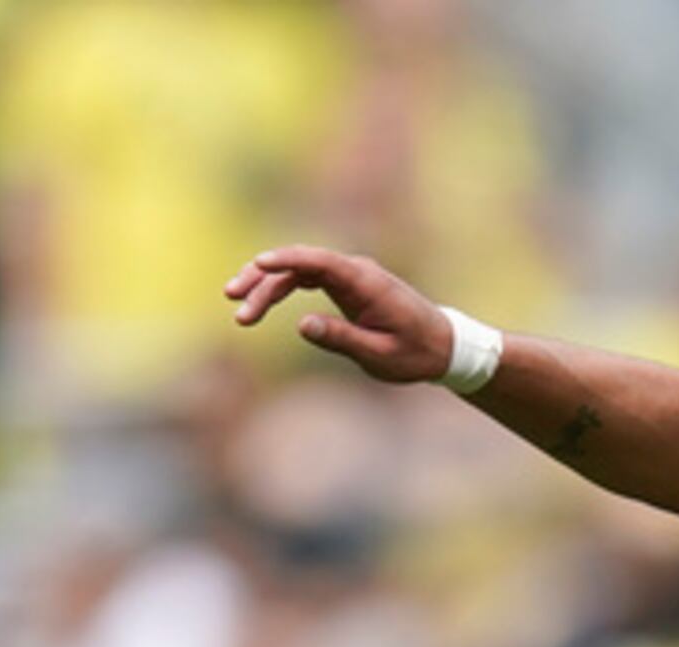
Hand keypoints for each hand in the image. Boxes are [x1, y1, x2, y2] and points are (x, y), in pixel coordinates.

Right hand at [224, 244, 452, 383]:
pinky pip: (306, 279)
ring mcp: (350, 276)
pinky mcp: (346, 286)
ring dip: (267, 287)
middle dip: (264, 280)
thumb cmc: (416, 353)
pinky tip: (260, 303)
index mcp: (367, 283)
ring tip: (240, 311)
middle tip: (235, 302)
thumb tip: (301, 325)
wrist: (443, 347)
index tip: (259, 264)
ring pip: (298, 271)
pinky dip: (283, 289)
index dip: (287, 259)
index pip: (321, 262)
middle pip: (300, 264)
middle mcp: (356, 272)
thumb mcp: (379, 354)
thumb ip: (342, 338)